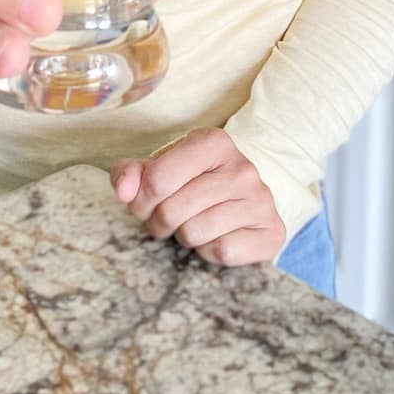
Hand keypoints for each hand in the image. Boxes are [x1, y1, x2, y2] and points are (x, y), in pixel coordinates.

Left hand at [111, 128, 284, 267]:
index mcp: (213, 142)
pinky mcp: (271, 232)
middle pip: (173, 210)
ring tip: (191, 224)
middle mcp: (241, 167)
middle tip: (166, 219)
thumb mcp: (162, 168)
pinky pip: (221, 252)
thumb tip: (122, 190)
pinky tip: (215, 236)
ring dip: (184, 237)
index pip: (158, 178)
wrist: (244, 199)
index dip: (140, 200)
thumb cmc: (194, 182)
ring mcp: (260, 200)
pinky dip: (209, 251)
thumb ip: (132, 173)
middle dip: (160, 222)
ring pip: (195, 233)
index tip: (143, 204)